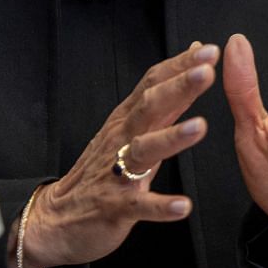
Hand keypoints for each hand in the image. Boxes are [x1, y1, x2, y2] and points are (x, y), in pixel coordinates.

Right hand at [17, 42, 216, 267]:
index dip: (180, 66)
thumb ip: (164, 95)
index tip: (208, 50)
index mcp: (128, 119)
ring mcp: (117, 172)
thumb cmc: (103, 166)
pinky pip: (140, 205)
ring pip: (144, 149)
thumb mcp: (132, 125)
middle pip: (149, 106)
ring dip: (172, 137)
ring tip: (199, 127)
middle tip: (206, 72)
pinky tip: (183, 206)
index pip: (153, 83)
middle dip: (178, 88)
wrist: (59, 217)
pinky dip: (161, 205)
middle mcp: (122, 139)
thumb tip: (189, 58)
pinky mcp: (116, 206)